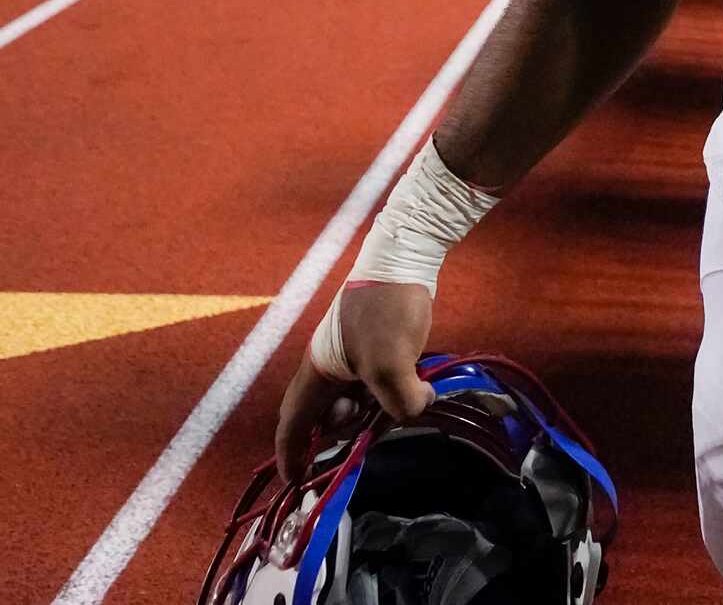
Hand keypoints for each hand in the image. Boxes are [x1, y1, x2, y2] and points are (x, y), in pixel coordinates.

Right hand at [275, 280, 433, 481]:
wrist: (404, 257)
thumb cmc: (387, 311)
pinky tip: (416, 383)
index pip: (293, 426)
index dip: (290, 457)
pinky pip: (375, 383)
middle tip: (377, 421)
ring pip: (356, 401)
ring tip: (405, 395)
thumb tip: (416, 409)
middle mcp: (327, 369)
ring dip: (377, 408)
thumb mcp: (392, 364)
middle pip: (327, 418)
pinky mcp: (374, 345)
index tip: (295, 481)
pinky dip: (390, 391)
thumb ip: (399, 402)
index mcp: (316, 375)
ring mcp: (350, 356)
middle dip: (350, 429)